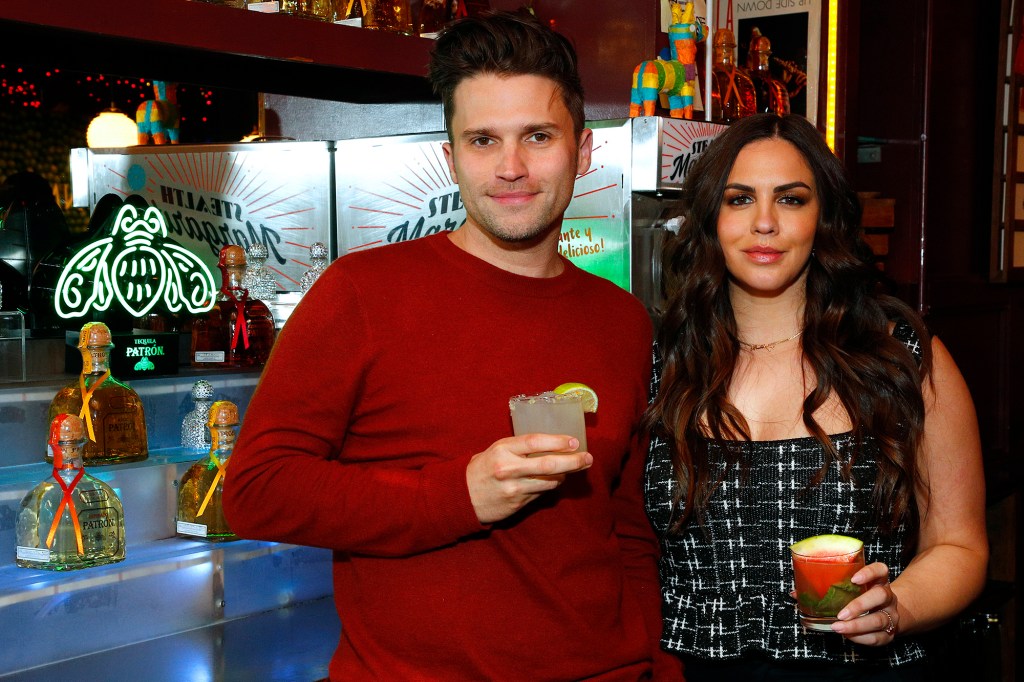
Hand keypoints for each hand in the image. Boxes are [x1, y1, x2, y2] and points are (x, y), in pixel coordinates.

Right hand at [466, 434, 591, 523]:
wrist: (463, 495)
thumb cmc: (483, 467)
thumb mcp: (497, 450)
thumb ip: (520, 447)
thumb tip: (553, 443)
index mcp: (502, 449)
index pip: (535, 442)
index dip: (557, 441)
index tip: (574, 441)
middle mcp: (508, 469)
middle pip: (548, 464)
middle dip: (573, 461)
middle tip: (587, 458)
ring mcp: (513, 488)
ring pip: (549, 481)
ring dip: (565, 474)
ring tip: (574, 467)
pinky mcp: (517, 503)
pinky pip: (542, 493)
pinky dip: (552, 485)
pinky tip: (556, 479)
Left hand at [830, 561, 898, 644]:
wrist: (884, 612)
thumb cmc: (860, 597)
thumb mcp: (850, 588)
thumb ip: (829, 587)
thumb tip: (798, 592)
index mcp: (878, 580)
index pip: (880, 570)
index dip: (869, 573)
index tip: (854, 579)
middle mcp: (888, 596)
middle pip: (880, 596)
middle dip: (859, 605)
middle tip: (841, 614)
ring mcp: (891, 614)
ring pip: (879, 619)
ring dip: (857, 626)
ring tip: (838, 627)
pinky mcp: (890, 632)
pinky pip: (878, 637)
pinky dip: (861, 638)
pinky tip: (848, 636)